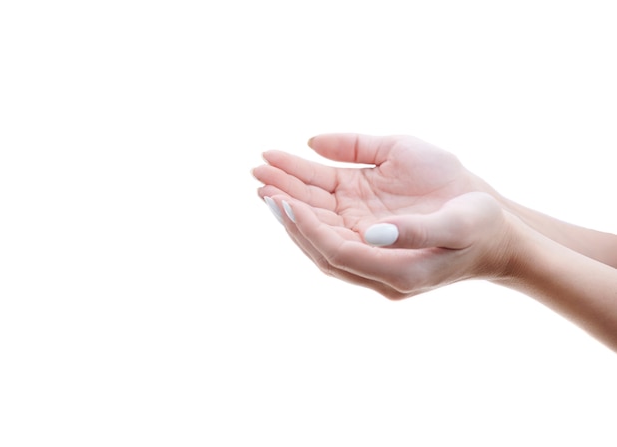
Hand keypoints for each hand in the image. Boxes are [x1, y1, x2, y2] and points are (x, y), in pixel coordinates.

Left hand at [253, 134, 514, 298]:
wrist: (497, 236)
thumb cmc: (481, 227)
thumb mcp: (458, 225)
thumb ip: (416, 231)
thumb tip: (369, 232)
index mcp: (396, 271)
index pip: (337, 252)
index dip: (308, 228)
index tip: (284, 201)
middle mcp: (377, 266)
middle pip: (321, 240)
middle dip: (290, 212)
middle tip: (261, 182)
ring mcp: (372, 251)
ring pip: (323, 230)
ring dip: (294, 206)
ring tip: (264, 180)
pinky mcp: (372, 234)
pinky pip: (334, 220)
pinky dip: (311, 203)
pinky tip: (291, 186)